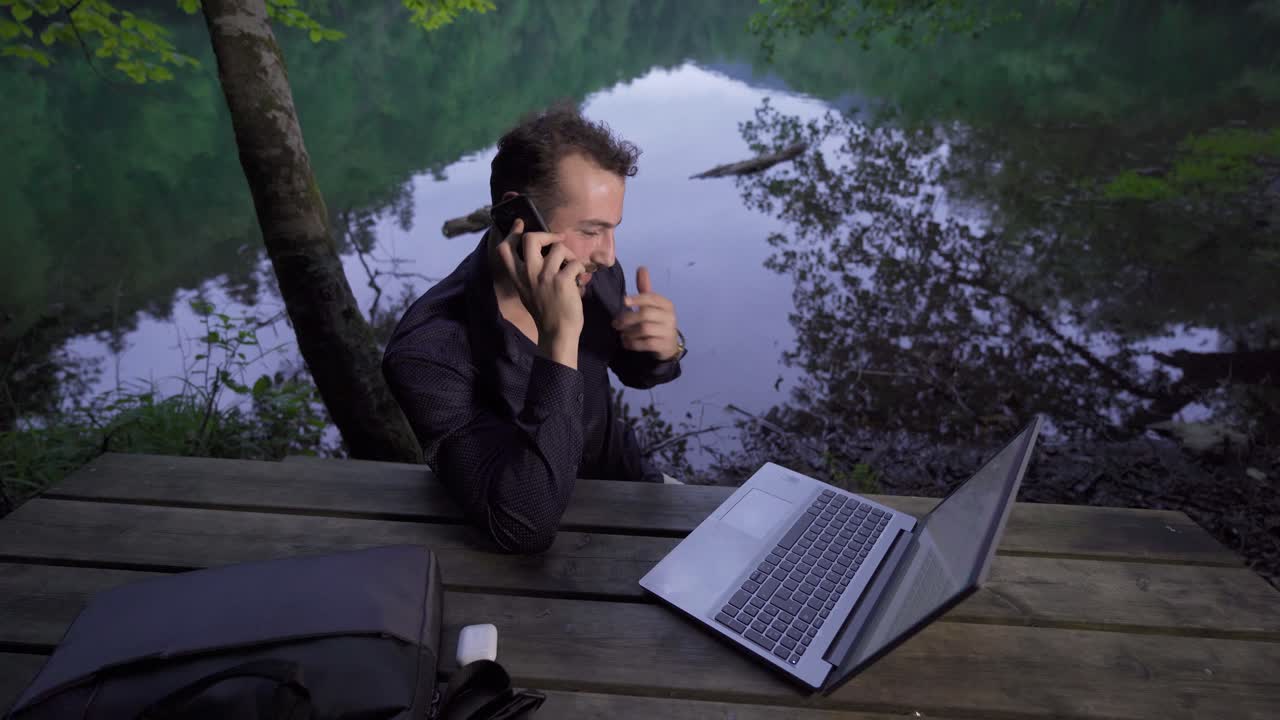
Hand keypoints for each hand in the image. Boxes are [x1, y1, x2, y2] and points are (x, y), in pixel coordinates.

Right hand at [495, 219, 587, 351]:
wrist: (557, 333)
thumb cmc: (546, 313)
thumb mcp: (527, 292)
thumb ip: (528, 274)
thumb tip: (542, 253)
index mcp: (518, 277)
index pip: (504, 249)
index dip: (512, 233)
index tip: (520, 224)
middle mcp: (528, 274)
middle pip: (530, 239)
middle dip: (546, 234)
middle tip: (557, 240)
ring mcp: (545, 277)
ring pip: (559, 248)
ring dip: (570, 255)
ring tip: (573, 267)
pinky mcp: (562, 281)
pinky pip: (575, 262)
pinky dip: (581, 269)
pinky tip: (580, 279)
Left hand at [613, 266, 680, 360]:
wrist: (668, 344)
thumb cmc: (657, 321)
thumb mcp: (652, 305)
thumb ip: (645, 288)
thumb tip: (642, 267)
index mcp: (666, 305)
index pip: (651, 298)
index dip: (637, 298)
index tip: (624, 301)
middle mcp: (670, 317)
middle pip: (645, 314)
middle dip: (627, 318)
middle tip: (616, 324)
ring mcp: (668, 331)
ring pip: (644, 329)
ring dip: (629, 332)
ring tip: (622, 334)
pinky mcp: (664, 345)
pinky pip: (646, 343)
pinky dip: (633, 343)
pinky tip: (627, 343)